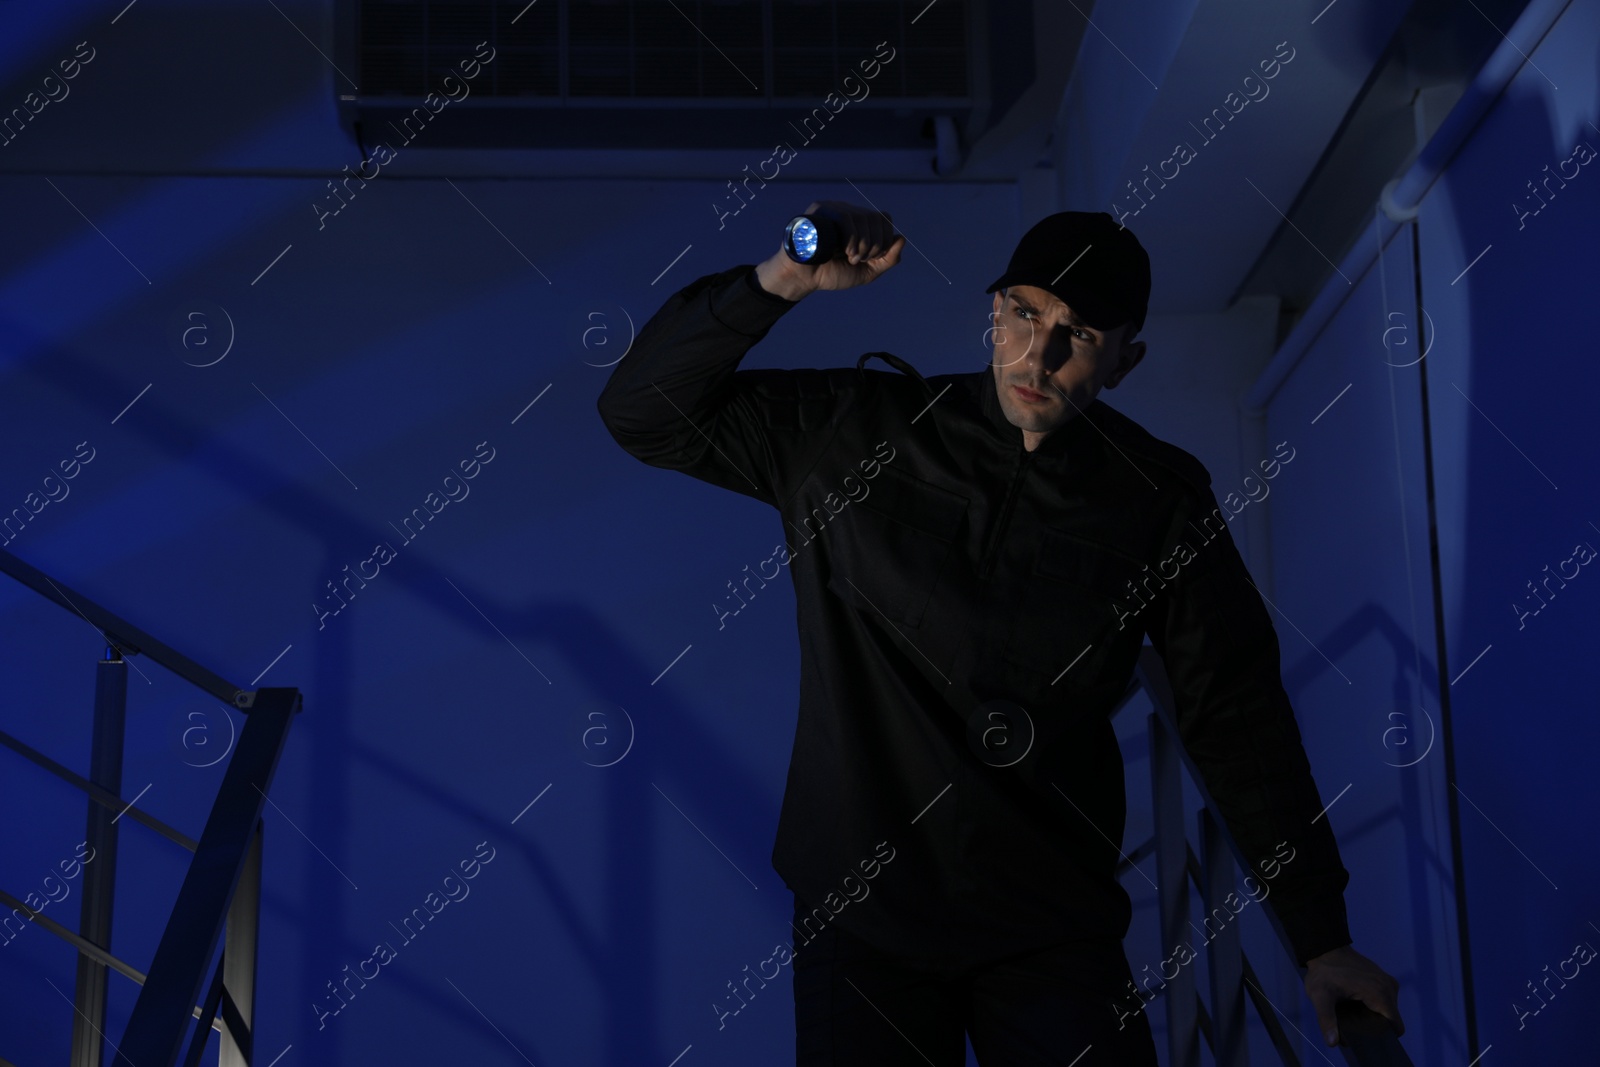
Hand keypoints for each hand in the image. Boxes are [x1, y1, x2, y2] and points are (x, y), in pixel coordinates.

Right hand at [755, 199, 904, 299]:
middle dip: (874, 245)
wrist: (804, 278)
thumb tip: (901, 238)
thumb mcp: (867, 271)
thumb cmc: (832, 273)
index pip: (883, 219)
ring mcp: (834, 209)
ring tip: (849, 257)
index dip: (884, 240)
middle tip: (859, 260)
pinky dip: (851, 238)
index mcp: (859, 223)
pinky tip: (843, 251)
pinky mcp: (820, 210)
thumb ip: (887, 259)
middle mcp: (848, 212)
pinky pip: (846, 216)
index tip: (871, 258)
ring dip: (862, 245)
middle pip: (877, 218)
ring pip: (864, 217)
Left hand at [1303, 944, 1403, 1046]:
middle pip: (1391, 1020)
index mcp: (1380, 994)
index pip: (1395, 1027)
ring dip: (1374, 1015)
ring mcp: (1388, 981)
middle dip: (1375, 1025)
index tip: (1367, 1036)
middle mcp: (1389, 987)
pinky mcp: (1383, 978)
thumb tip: (1332, 1043)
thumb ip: (1326, 1020)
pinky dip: (1373, 1005)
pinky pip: (1384, 1000)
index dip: (1384, 1036)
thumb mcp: (1319, 997)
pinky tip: (1356, 1003)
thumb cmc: (1322, 973)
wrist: (1325, 948)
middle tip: (1353, 1022)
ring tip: (1353, 1011)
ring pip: (1388, 1010)